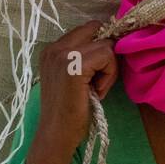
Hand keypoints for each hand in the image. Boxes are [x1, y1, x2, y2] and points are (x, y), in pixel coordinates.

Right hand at [34, 20, 120, 153]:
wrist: (56, 134)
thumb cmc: (67, 111)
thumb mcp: (73, 77)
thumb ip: (83, 58)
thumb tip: (111, 43)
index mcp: (52, 49)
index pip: (88, 29)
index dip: (99, 47)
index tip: (97, 72)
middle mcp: (55, 47)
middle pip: (97, 30)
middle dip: (105, 54)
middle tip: (97, 80)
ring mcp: (63, 54)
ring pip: (106, 45)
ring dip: (108, 68)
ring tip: (95, 89)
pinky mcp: (75, 64)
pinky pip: (107, 56)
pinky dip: (109, 75)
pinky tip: (96, 92)